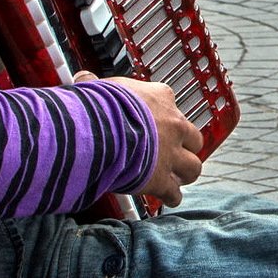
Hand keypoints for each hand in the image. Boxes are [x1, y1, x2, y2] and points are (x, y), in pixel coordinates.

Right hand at [77, 72, 202, 205]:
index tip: (155, 118)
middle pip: (193, 137)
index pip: (169, 101)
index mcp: (160, 98)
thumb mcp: (98, 87)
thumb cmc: (99, 108)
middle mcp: (173, 126)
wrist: (101, 133)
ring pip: (193, 167)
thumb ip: (95, 84)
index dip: (163, 113)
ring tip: (178, 176)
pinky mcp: (162, 180)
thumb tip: (84, 79)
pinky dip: (171, 197)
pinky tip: (166, 198)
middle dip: (186, 146)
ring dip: (186, 172)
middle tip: (175, 151)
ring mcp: (171, 154)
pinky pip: (174, 193)